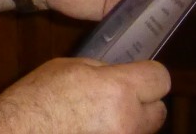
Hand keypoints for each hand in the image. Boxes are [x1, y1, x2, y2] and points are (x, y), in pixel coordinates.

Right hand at [0, 57, 169, 133]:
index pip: (161, 79)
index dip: (147, 77)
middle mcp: (127, 122)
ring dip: (127, 126)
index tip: (138, 78)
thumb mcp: (70, 68)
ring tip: (96, 122)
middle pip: (158, 112)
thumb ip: (104, 71)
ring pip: (141, 132)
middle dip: (142, 106)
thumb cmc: (34, 103)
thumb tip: (122, 74)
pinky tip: (89, 132)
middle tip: (117, 103)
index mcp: (119, 90)